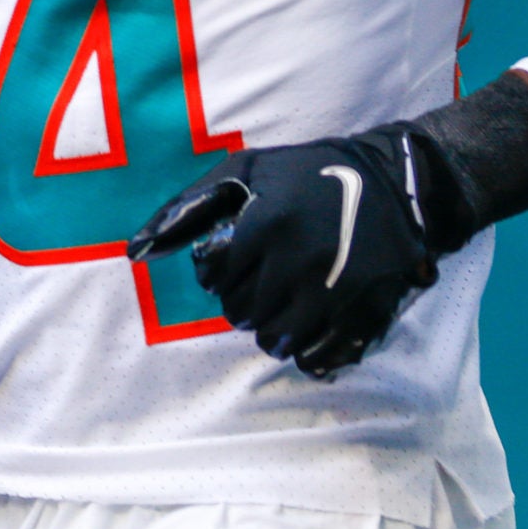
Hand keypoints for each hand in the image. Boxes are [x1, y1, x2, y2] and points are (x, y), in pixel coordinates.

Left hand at [127, 129, 438, 377]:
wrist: (393, 182)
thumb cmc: (308, 174)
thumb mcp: (246, 172)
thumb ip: (187, 208)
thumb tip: (134, 251)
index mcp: (266, 224)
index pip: (216, 279)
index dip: (219, 273)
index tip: (235, 261)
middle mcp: (299, 260)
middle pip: (242, 312)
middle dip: (243, 300)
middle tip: (260, 281)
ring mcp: (334, 291)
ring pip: (273, 340)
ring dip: (270, 326)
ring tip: (281, 301)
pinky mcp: (364, 312)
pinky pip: (313, 356)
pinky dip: (304, 347)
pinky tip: (308, 321)